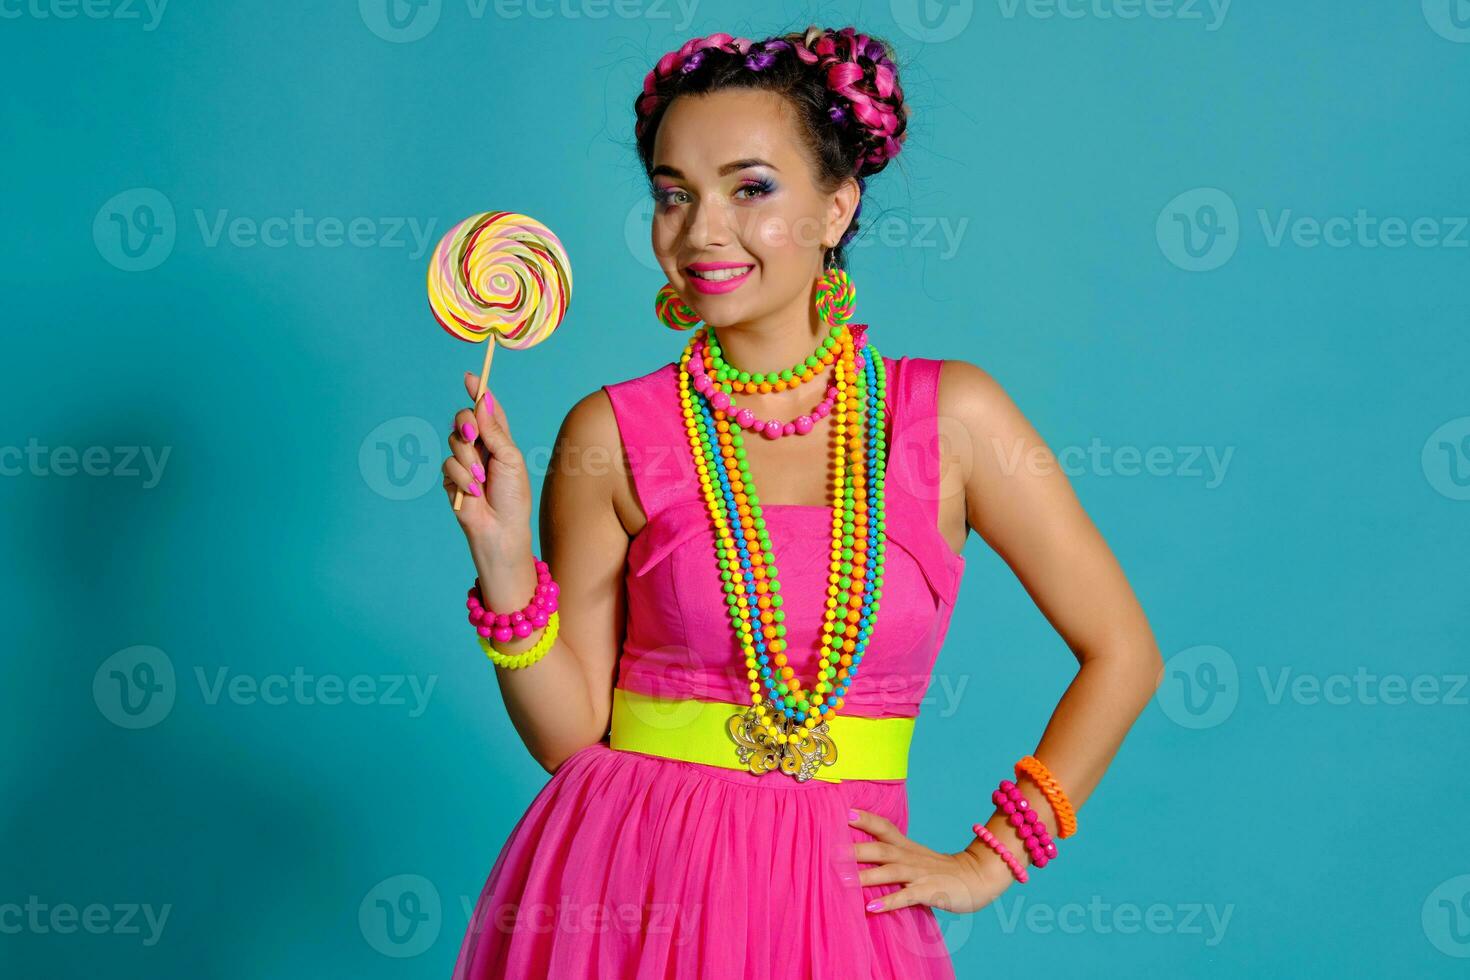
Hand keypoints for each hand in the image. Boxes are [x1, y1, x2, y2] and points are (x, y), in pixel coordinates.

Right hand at [442, 371, 533, 555]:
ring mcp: (464, 461)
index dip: (479, 393)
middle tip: (475, 437)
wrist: (501, 529)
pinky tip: (474, 491)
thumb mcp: (510, 458)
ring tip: (483, 479)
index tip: (470, 377)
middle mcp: (481, 447)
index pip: (487, 410)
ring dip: (469, 460)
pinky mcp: (451, 477)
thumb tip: (483, 401)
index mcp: (499, 439)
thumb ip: (494, 430)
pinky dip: (462, 477)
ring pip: (454, 440)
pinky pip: (448, 464)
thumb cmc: (513, 496)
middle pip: (464, 418)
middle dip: (467, 424)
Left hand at [848, 808, 1013, 914]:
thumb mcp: (914, 856)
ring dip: (865, 877)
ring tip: (842, 880)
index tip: (843, 812)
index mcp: (905, 846)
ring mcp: (919, 875)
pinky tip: (871, 908)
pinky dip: (889, 902)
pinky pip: (906, 897)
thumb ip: (891, 853)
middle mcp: (909, 857)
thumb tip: (861, 852)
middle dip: (854, 850)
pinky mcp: (929, 892)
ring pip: (889, 872)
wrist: (977, 877)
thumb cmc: (939, 869)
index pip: (883, 826)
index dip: (864, 818)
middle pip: (879, 849)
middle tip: (828, 851)